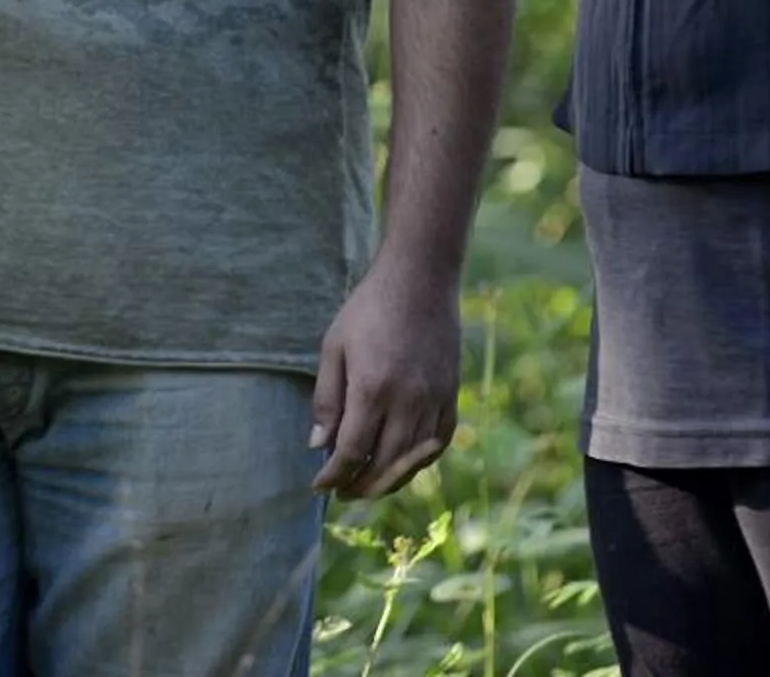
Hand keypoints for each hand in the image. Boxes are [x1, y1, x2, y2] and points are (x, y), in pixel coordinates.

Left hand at [307, 254, 460, 499]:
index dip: (332, 477)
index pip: (350, 453)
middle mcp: (407, 401)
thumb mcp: (334, 347)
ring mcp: (434, 399)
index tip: (318, 485)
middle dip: (358, 487)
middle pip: (383, 465)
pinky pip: (439, 443)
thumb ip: (326, 399)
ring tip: (367, 484)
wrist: (421, 278)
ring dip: (388, 480)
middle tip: (341, 492)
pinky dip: (420, 461)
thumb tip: (317, 446)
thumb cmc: (369, 308)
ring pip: (412, 460)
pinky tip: (402, 463)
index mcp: (372, 388)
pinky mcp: (452, 394)